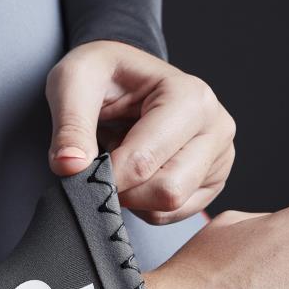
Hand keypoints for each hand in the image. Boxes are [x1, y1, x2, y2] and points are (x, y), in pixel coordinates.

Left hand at [45, 40, 235, 223]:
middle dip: (122, 189)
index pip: (144, 161)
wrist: (121, 76)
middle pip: (167, 190)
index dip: (103, 176)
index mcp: (190, 97)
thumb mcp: (73, 82)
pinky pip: (172, 214)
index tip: (79, 170)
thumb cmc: (102, 74)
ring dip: (133, 196)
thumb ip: (70, 125)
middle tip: (98, 166)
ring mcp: (218, 157)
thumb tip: (70, 167)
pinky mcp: (210, 181)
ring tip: (121, 159)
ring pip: (171, 206)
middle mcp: (215, 127)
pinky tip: (136, 173)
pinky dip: (144, 204)